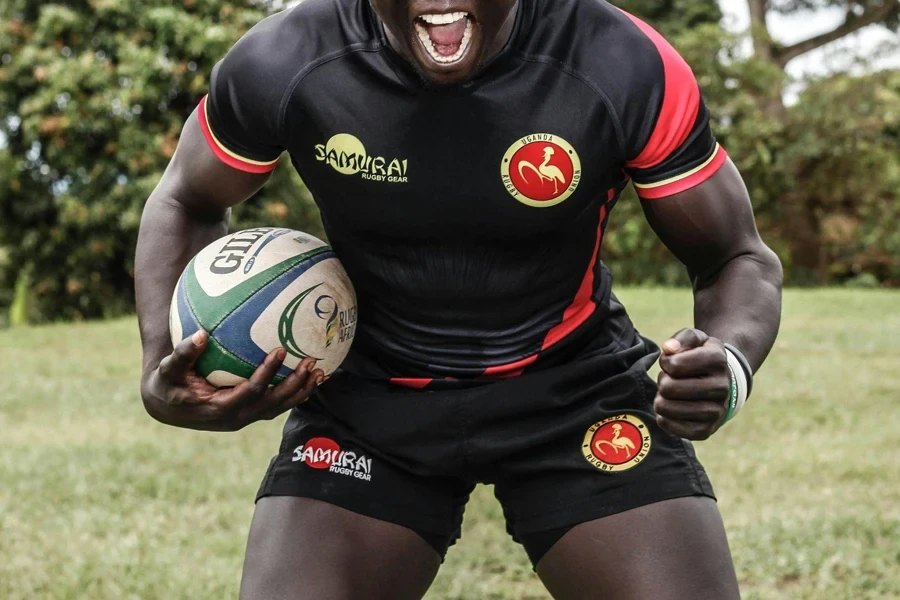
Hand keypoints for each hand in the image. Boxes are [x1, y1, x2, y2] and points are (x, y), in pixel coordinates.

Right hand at [140, 330, 323, 431]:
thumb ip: (183, 353)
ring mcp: (244, 418)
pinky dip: (296, 394)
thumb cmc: (168, 383)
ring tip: (322, 372)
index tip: (280, 350)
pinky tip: (312, 380)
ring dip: (301, 391)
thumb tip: (201, 335)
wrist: (167, 406)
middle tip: (311, 361)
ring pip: (279, 407)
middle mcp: (236, 417)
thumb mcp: (168, 369)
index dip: (267, 373)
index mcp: (219, 407)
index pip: (250, 391)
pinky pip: (276, 405)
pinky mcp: (249, 414)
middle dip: (294, 384)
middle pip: (272, 403)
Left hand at [654, 328, 730, 440]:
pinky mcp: (706, 431)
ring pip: (667, 408)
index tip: (672, 363)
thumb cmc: (701, 356)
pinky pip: (673, 429)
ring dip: (661, 399)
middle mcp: (721, 387)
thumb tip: (669, 349)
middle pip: (668, 388)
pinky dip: (663, 418)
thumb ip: (681, 338)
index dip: (666, 362)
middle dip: (663, 381)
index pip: (674, 365)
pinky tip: (670, 409)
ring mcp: (716, 411)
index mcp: (718, 360)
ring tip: (671, 394)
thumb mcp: (696, 339)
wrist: (723, 382)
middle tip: (670, 379)